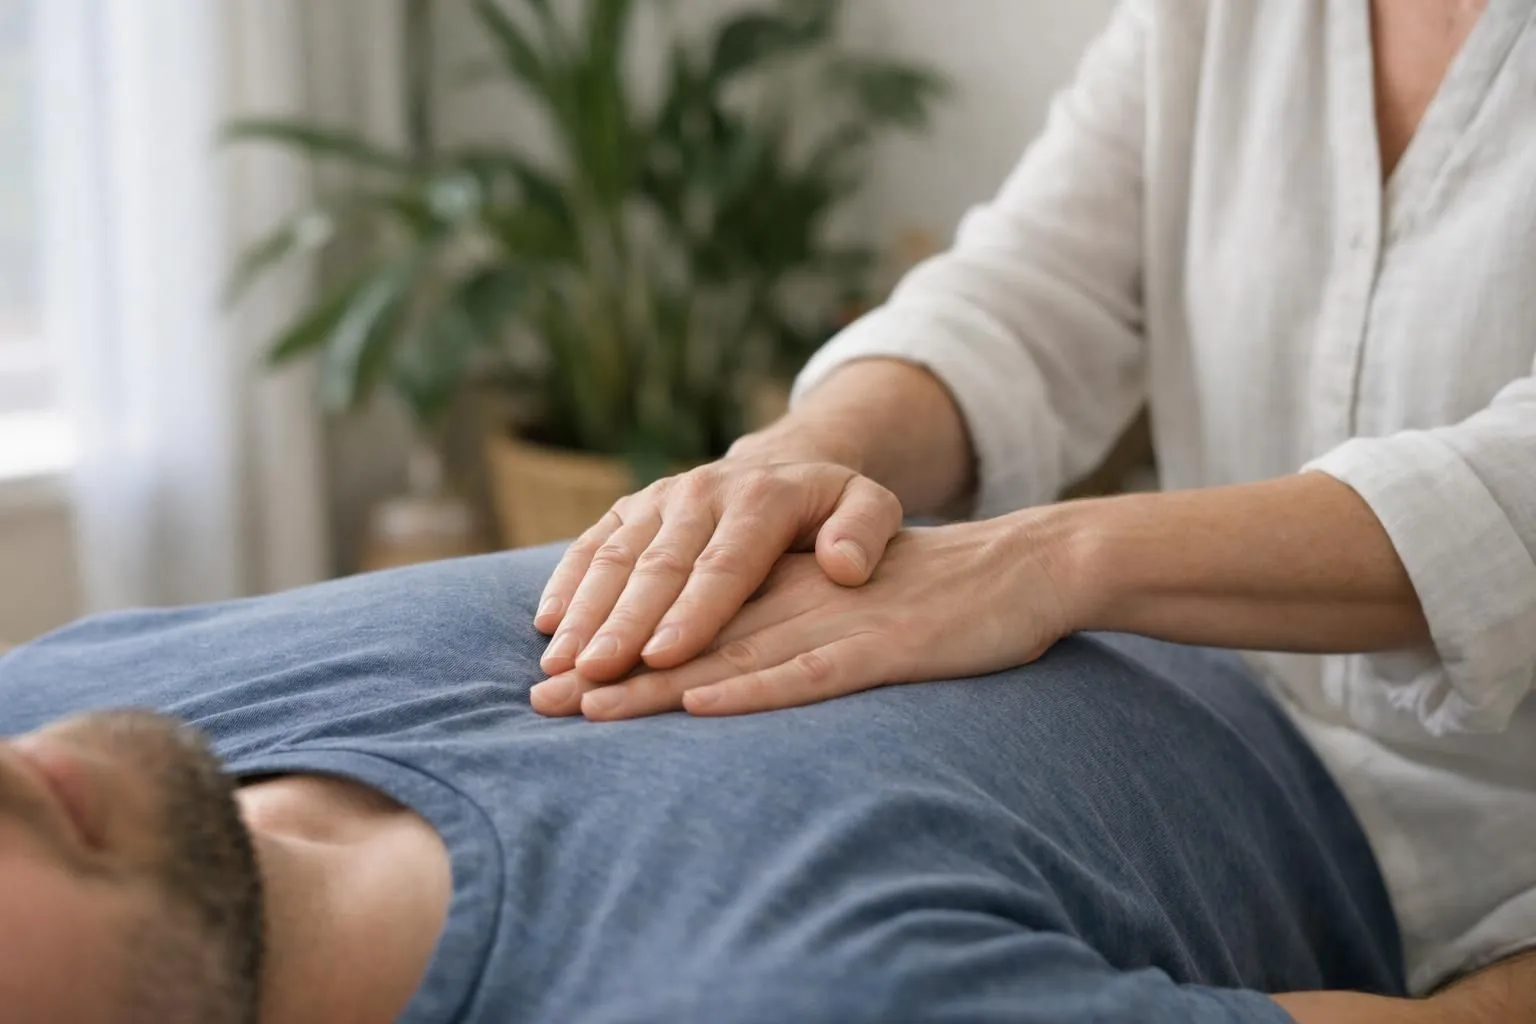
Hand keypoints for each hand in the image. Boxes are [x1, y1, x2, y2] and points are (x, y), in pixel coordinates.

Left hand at [530, 514, 1074, 719]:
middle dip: (613, 665)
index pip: (684, 612)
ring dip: (661, 684)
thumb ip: (783, 622)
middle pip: (691, 631)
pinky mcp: (885, 644)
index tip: (552, 676)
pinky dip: (755, 688)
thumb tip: (713, 666)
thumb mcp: (844, 604)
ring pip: (735, 650)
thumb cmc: (931, 596)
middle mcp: (796, 594)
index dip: (616, 641)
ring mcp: (839, 618)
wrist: (1023, 568)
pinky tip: (704, 703)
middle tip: (541, 700)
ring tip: (592, 709)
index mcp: (782, 582)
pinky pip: (812, 669)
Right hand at [534, 442, 903, 684]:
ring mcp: (659, 499)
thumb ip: (867, 530)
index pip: (722, 565)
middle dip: (622, 624)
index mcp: (760, 498)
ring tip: (561, 665)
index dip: (691, 613)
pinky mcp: (630, 508)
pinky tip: (546, 625)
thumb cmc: (830, 509)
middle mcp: (702, 493)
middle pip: (657, 567)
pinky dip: (566, 583)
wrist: (784, 465)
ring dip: (584, 612)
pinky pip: (590, 544)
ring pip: (615, 558)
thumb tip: (845, 565)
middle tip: (594, 674)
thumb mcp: (871, 506)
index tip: (663, 658)